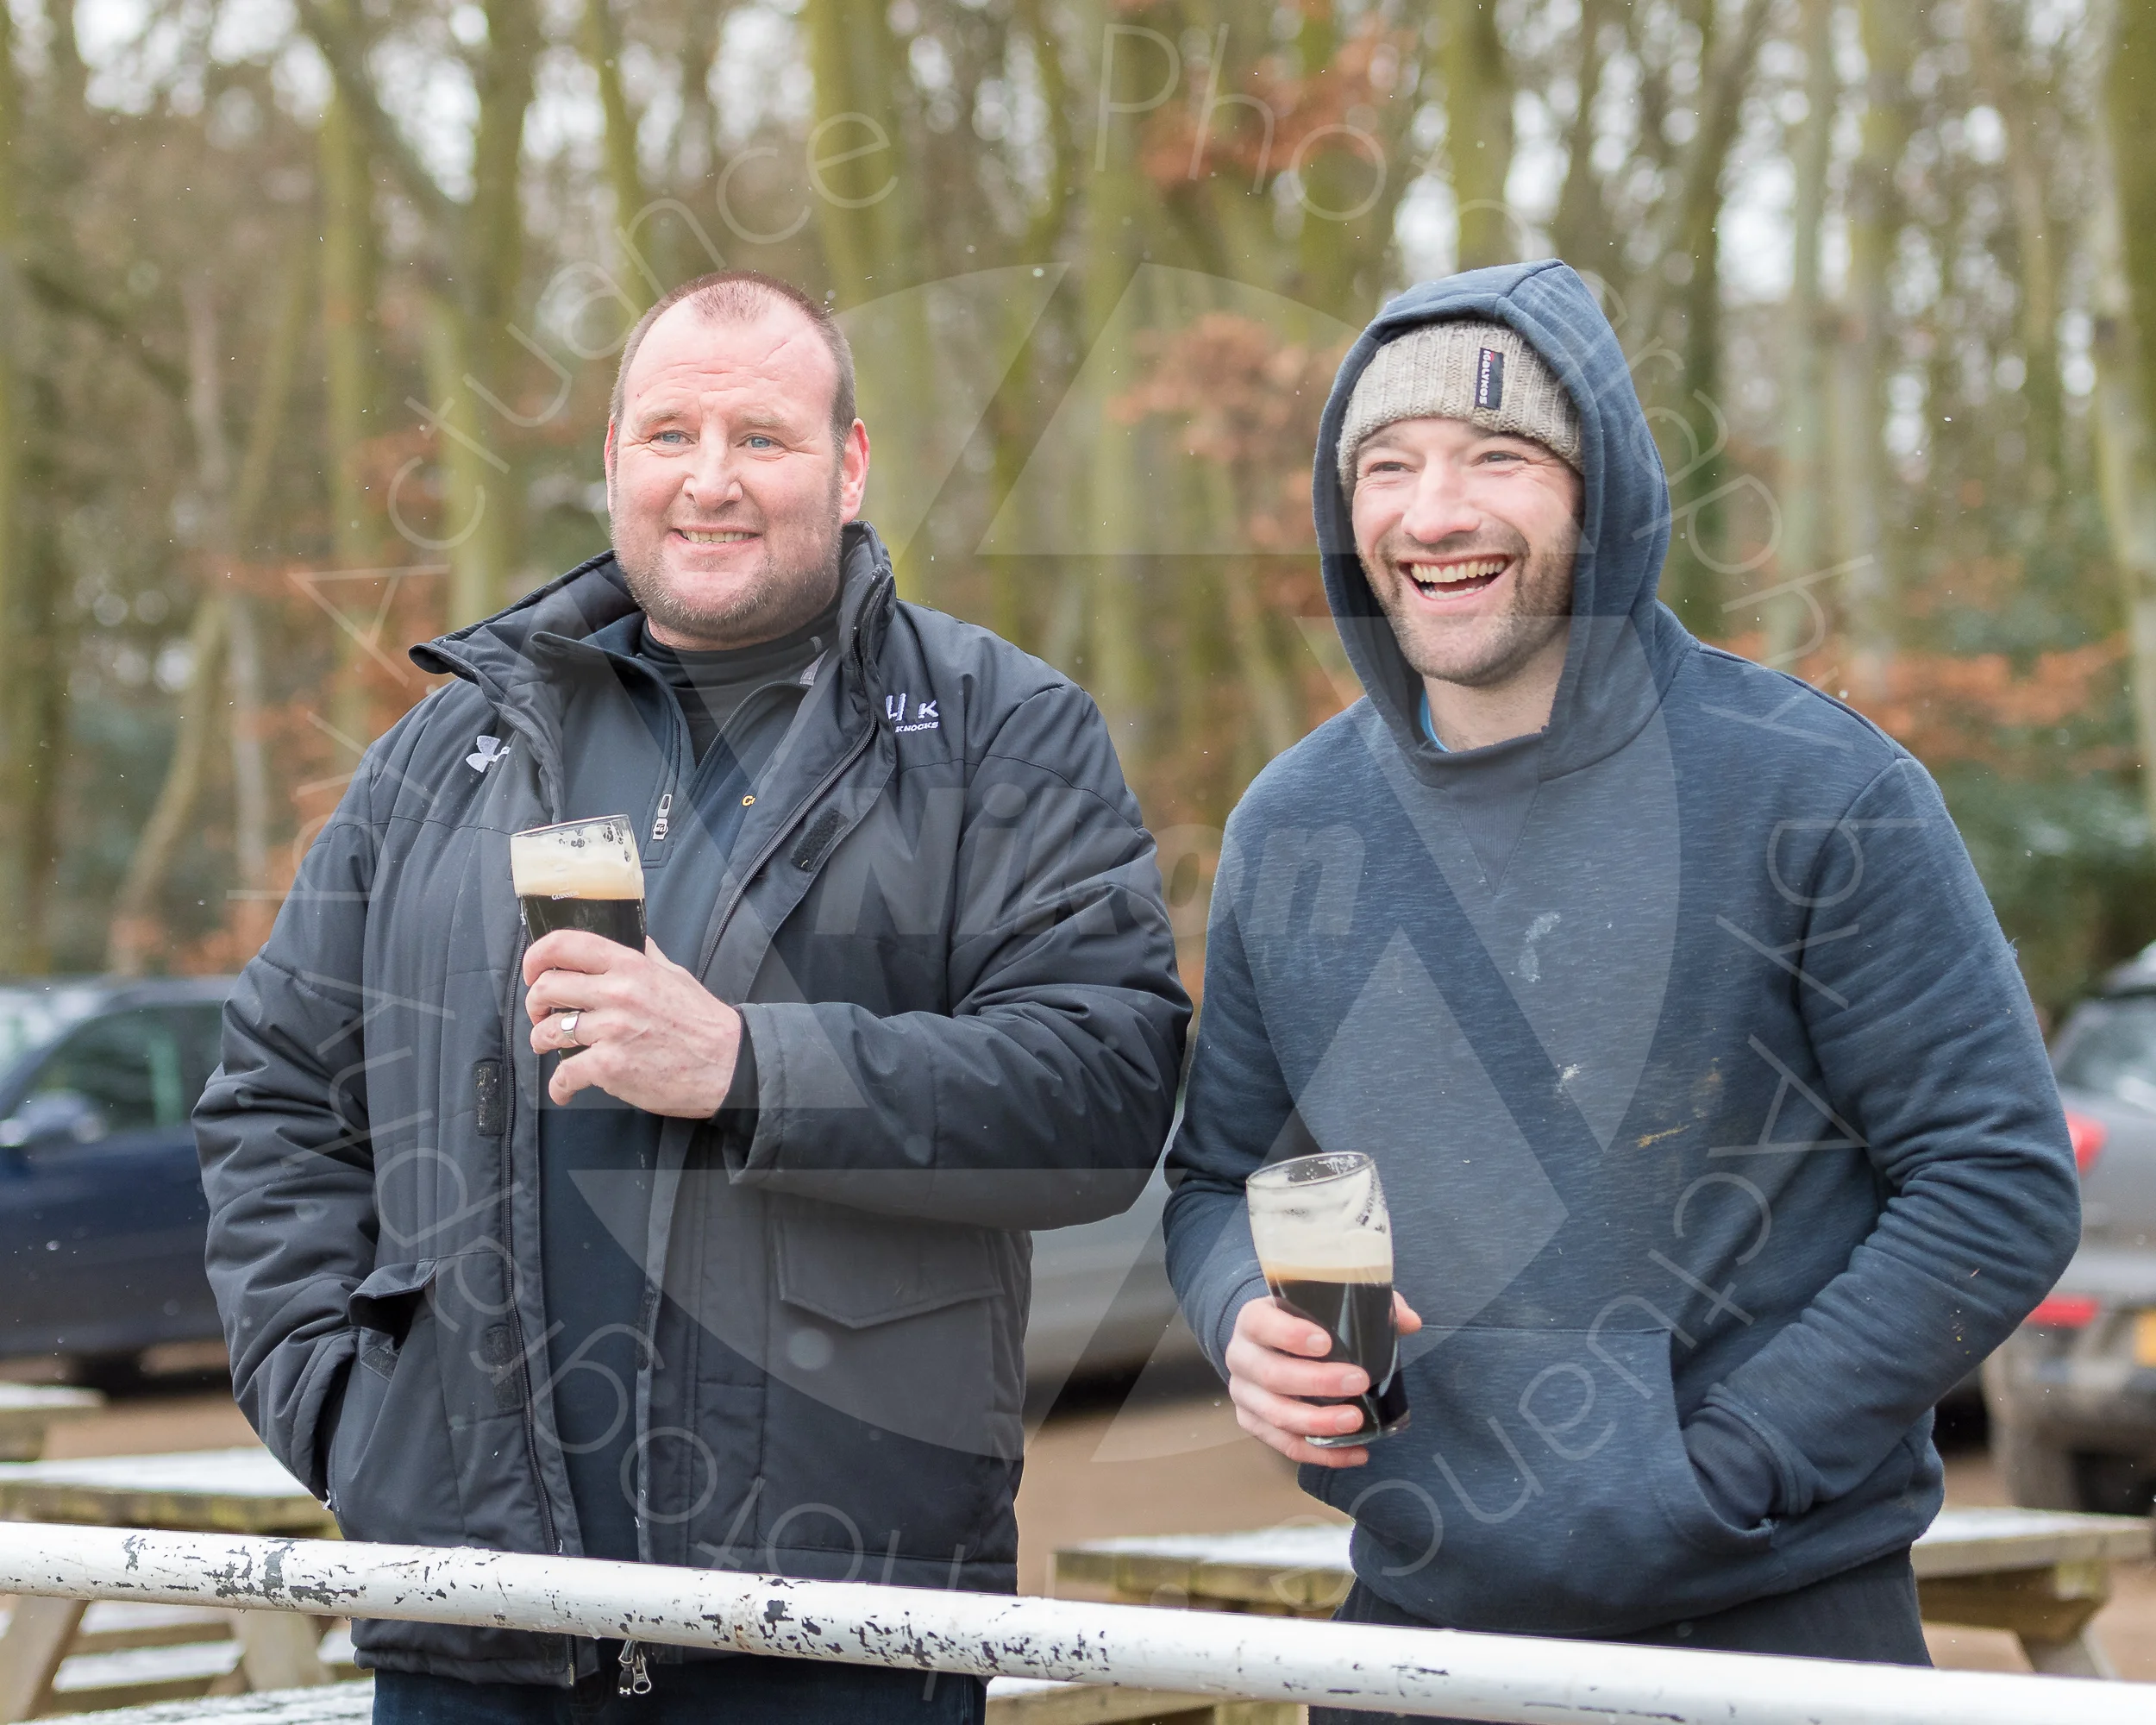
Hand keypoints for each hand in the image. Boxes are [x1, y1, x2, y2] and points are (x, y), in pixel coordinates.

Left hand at [522, 932, 742, 1113]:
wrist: (728, 1065)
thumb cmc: (703, 1021)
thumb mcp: (675, 975)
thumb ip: (646, 956)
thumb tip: (631, 938)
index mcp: (630, 965)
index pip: (566, 945)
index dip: (536, 956)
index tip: (532, 972)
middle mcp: (617, 993)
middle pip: (547, 988)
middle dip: (534, 1005)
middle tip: (541, 1016)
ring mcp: (611, 1031)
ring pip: (548, 1032)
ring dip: (541, 1043)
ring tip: (550, 1049)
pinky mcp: (610, 1067)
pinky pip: (564, 1075)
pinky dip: (559, 1086)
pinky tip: (564, 1090)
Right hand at [1224, 1291, 1422, 1467]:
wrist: (1266, 1343)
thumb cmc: (1302, 1321)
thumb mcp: (1324, 1305)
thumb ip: (1366, 1305)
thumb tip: (1412, 1321)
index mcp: (1253, 1319)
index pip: (1262, 1325)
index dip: (1289, 1335)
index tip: (1325, 1342)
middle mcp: (1240, 1356)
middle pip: (1272, 1375)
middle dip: (1317, 1382)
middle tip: (1359, 1381)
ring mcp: (1243, 1393)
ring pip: (1276, 1415)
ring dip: (1318, 1422)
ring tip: (1356, 1422)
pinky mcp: (1252, 1422)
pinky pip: (1284, 1445)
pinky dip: (1321, 1453)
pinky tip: (1355, 1453)